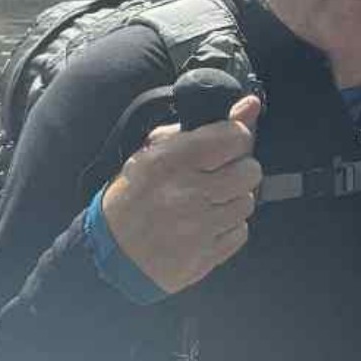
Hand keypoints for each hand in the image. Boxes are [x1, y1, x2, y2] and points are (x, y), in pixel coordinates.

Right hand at [102, 94, 263, 295]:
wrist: (110, 251)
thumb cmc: (134, 195)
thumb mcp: (156, 151)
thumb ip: (205, 126)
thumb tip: (250, 105)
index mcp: (172, 160)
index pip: (235, 137)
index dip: (236, 138)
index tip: (228, 144)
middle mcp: (188, 193)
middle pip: (249, 171)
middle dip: (238, 170)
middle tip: (218, 176)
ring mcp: (198, 228)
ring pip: (247, 203)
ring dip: (232, 200)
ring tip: (208, 202)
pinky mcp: (205, 255)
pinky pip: (240, 232)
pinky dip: (227, 227)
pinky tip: (206, 225)